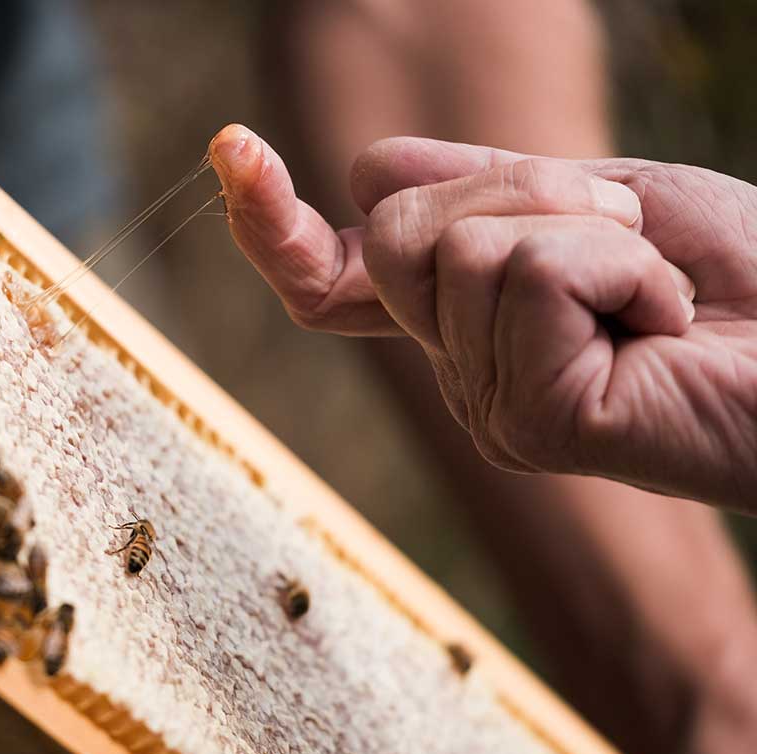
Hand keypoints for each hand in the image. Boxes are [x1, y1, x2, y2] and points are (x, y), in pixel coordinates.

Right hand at [210, 124, 756, 512]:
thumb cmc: (739, 277)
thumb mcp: (597, 201)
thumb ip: (481, 189)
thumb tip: (361, 168)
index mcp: (464, 322)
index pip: (332, 281)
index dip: (270, 223)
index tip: (228, 148)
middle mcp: (458, 369)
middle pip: (395, 228)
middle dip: (518, 186)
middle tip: (621, 226)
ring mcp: (485, 405)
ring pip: (460, 246)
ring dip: (584, 224)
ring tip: (650, 282)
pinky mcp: (526, 424)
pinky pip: (526, 276)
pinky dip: (617, 265)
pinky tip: (658, 323)